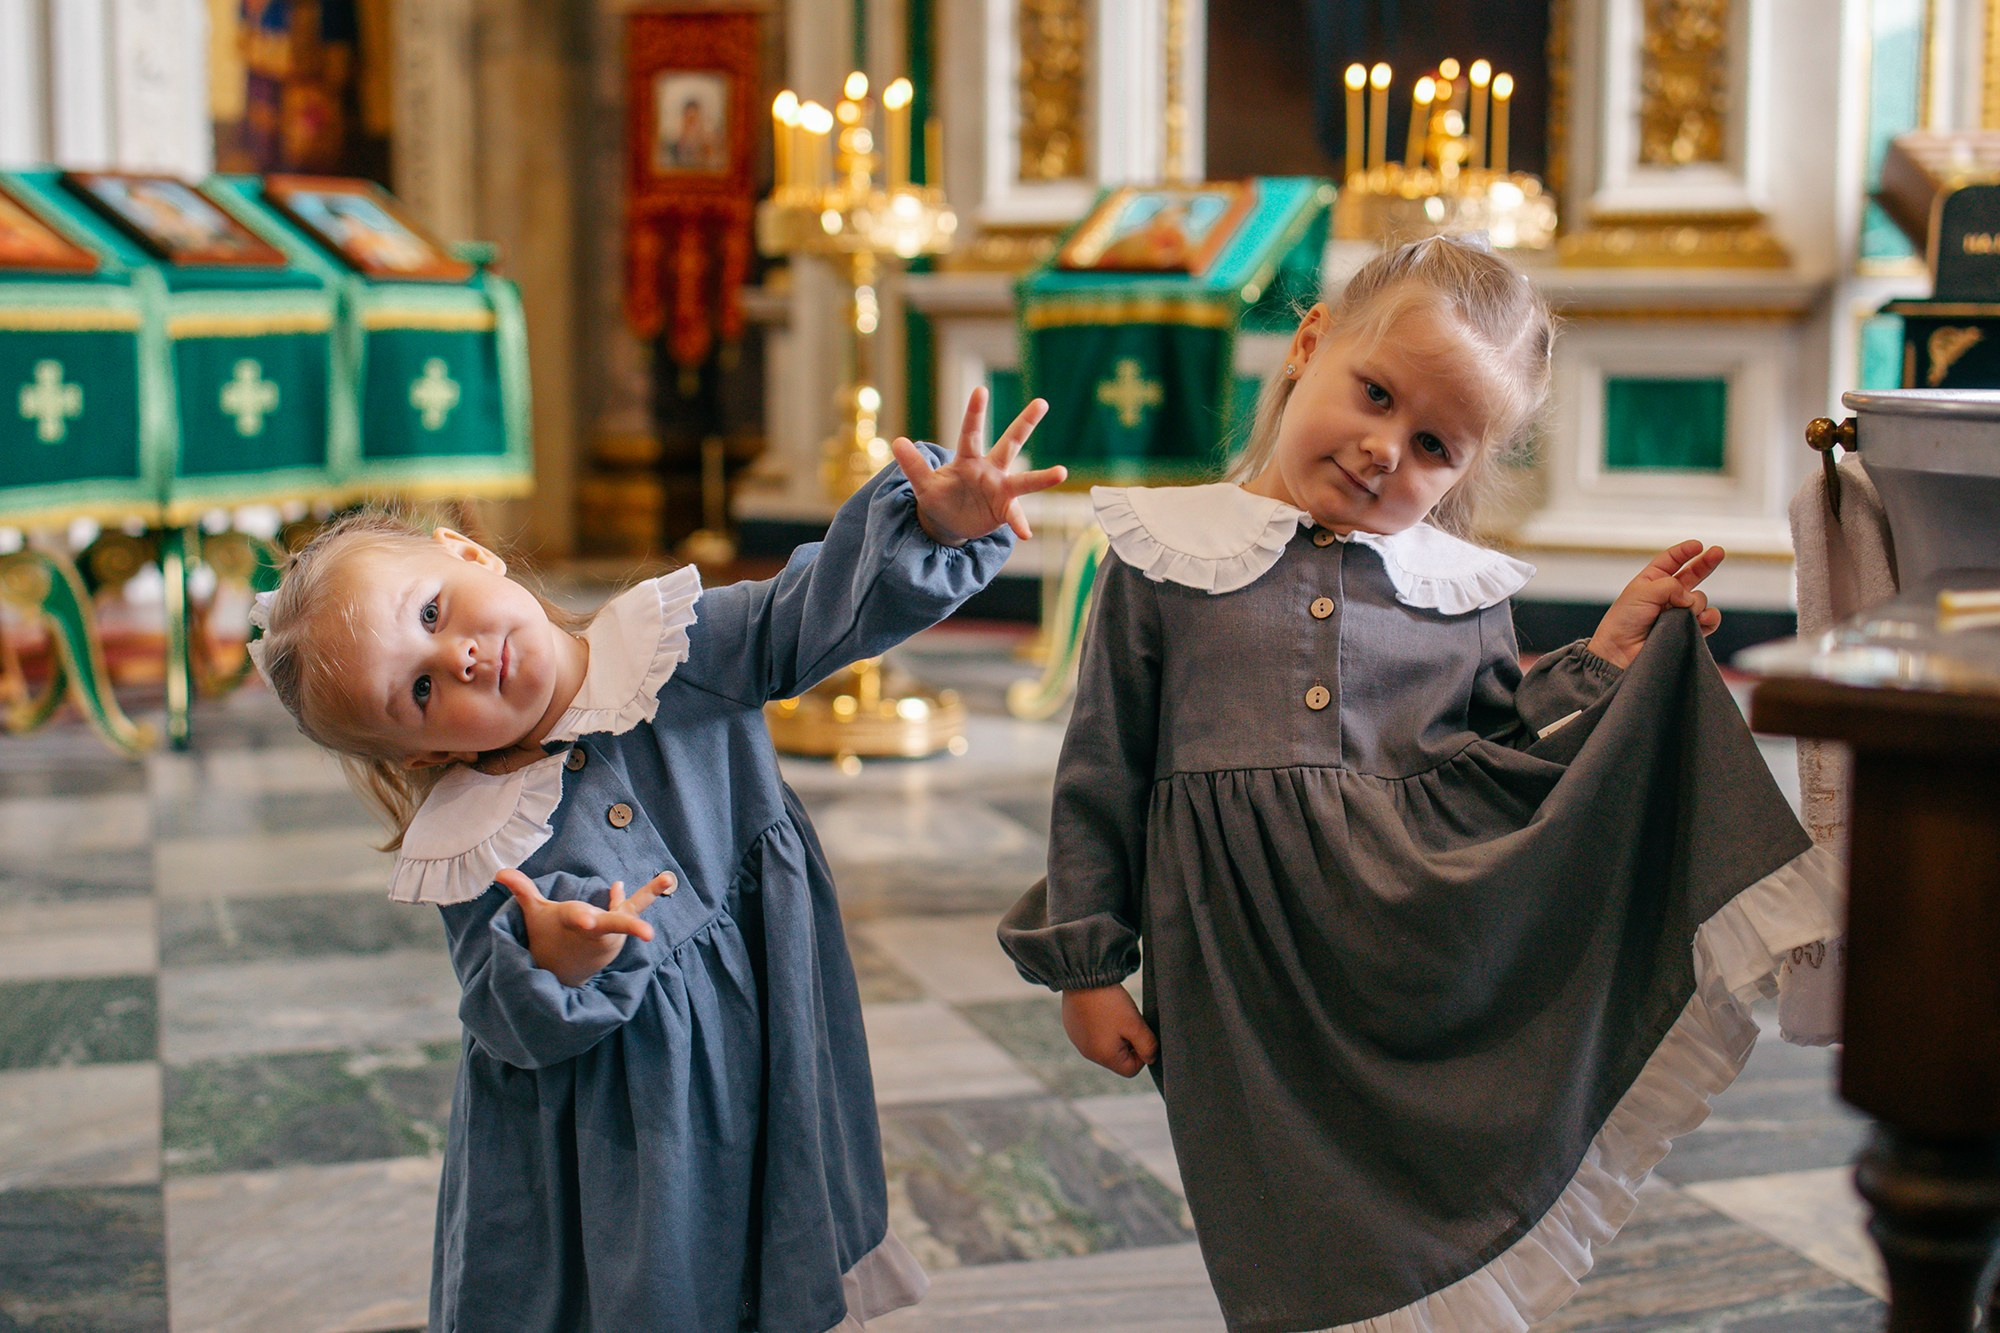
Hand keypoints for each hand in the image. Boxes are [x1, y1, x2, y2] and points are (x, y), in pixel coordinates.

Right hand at [496, 868, 674, 987]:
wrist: (562, 970)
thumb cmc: (546, 935)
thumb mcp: (534, 913)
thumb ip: (523, 890)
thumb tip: (500, 872)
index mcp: (571, 923)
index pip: (577, 919)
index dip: (583, 919)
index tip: (590, 920)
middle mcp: (594, 931)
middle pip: (613, 925)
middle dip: (630, 926)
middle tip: (649, 933)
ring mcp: (610, 934)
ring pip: (629, 913)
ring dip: (647, 896)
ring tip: (667, 878)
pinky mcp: (620, 933)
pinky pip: (632, 910)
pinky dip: (642, 897)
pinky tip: (661, 881)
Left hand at [892, 386, 1066, 545]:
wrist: (948, 523)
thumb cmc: (938, 498)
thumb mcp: (923, 485)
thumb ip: (914, 465)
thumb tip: (897, 441)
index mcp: (967, 459)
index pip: (970, 432)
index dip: (975, 412)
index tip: (981, 389)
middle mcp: (989, 469)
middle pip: (1010, 443)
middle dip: (1025, 423)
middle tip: (1041, 402)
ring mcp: (1000, 489)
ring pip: (1024, 480)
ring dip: (1043, 477)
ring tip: (1062, 472)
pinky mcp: (1004, 510)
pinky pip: (1015, 516)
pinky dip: (1020, 524)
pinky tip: (1025, 534)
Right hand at [1061, 984, 1156, 1077]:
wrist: (1084, 977)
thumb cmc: (1110, 1002)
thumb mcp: (1135, 1024)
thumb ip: (1147, 1046)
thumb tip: (1151, 1059)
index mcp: (1104, 1056)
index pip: (1131, 1070)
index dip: (1142, 1054)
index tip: (1140, 1033)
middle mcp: (1088, 1053)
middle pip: (1117, 1058)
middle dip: (1127, 1043)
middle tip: (1128, 1021)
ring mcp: (1078, 1040)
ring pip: (1104, 1045)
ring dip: (1113, 1034)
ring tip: (1113, 1013)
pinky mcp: (1072, 1027)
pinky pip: (1091, 1033)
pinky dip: (1100, 1025)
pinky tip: (1101, 1009)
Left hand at [1586, 540, 1724, 668]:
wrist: (1620, 652)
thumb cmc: (1624, 620)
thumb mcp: (1642, 592)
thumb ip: (1670, 586)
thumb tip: (1690, 598)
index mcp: (1651, 581)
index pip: (1670, 560)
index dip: (1684, 551)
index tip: (1698, 545)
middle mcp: (1666, 595)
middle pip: (1692, 574)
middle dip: (1706, 563)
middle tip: (1719, 552)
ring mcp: (1678, 612)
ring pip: (1700, 599)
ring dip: (1695, 603)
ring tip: (1681, 612)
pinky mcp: (1687, 630)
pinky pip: (1708, 619)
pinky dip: (1709, 618)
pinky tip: (1702, 619)